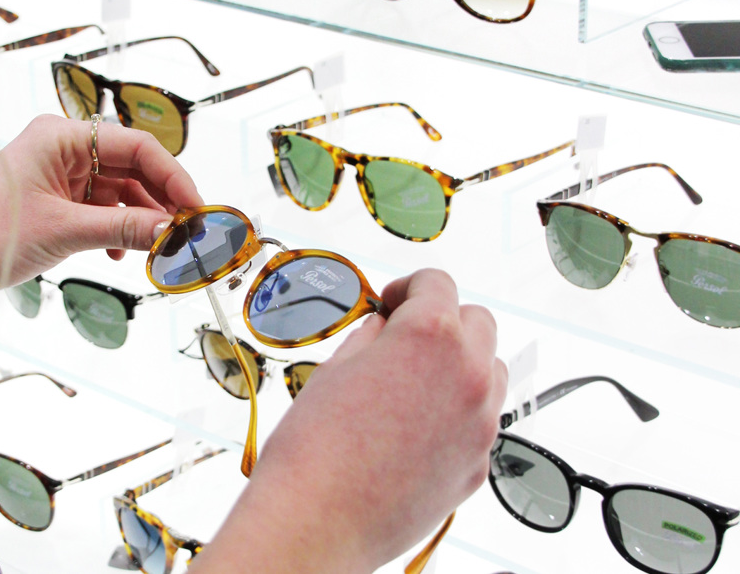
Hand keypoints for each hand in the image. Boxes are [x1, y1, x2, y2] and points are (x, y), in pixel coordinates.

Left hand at [0, 114, 202, 296]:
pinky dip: (115, 230)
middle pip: (130, 167)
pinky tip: (119, 254)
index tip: (195, 207)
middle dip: (159, 200)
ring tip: (157, 247)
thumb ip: (124, 229)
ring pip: (118, 191)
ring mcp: (57, 174)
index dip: (172, 175)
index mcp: (60, 137)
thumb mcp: (66, 231)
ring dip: (138, 220)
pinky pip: (99, 209)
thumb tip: (172, 230)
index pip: (135, 146)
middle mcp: (61, 148)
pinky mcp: (53, 200)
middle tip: (186, 231)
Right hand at [191, 269, 507, 573]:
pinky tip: (415, 427)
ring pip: (490, 370)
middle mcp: (467, 376)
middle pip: (477, 321)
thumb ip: (372, 340)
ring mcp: (480, 424)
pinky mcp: (478, 466)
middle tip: (405, 335)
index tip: (395, 300)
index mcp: (429, 337)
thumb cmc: (315, 452)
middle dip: (443, 320)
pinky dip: (457, 413)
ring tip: (415, 381)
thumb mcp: (335, 370)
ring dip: (461, 364)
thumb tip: (384, 331)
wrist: (318, 522)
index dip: (409, 286)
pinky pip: (480, 421)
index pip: (438, 283)